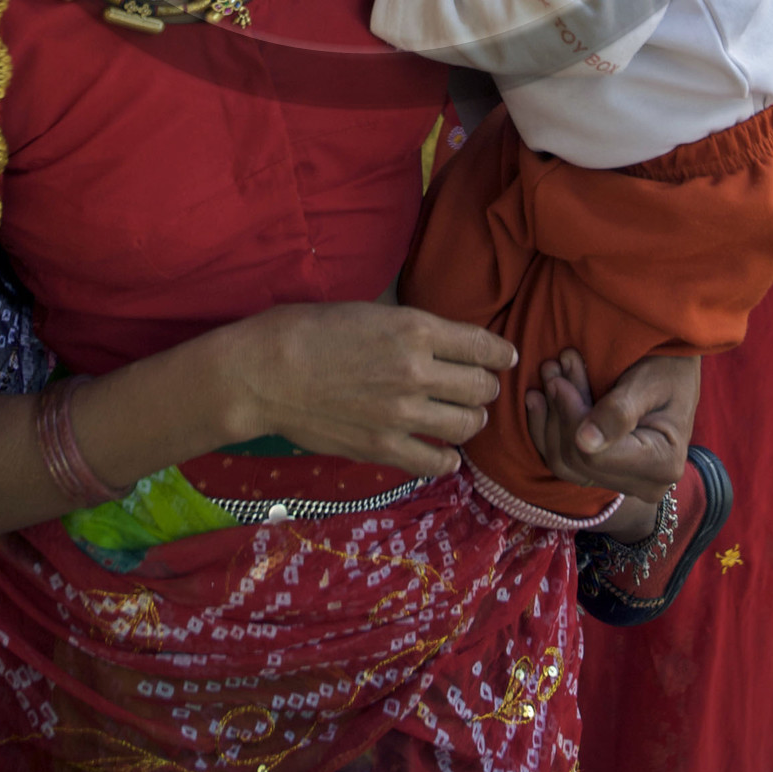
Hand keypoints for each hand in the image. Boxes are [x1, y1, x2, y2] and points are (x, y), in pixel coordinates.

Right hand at [222, 300, 515, 479]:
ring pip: (467, 424)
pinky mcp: (384, 448)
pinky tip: (445, 454)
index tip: (506, 357)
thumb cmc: (307, 329)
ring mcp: (403, 414)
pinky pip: (435, 461)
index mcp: (415, 329)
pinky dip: (447, 459)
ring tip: (465, 417)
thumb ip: (409, 329)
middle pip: (481, 387)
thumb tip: (438, 342)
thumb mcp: (369, 311)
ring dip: (472, 419)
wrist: (266, 373)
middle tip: (479, 387)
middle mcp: (418, 372)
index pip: (482, 345)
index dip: (500, 353)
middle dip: (486, 386)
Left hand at [526, 348, 700, 538]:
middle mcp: (645, 485)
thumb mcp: (649, 380)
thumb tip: (585, 443)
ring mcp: (623, 483)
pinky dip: (548, 428)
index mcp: (664, 464)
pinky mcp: (606, 474)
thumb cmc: (669, 367)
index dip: (571, 417)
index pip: (596, 456)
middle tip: (552, 367)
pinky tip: (540, 398)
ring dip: (551, 417)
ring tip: (550, 376)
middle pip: (578, 461)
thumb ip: (620, 411)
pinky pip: (565, 462)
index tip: (558, 379)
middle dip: (560, 411)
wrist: (675, 371)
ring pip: (565, 463)